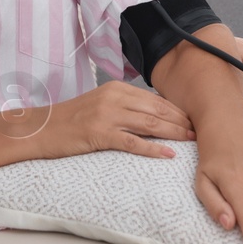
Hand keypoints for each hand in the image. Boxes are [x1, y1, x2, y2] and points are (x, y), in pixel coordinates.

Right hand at [37, 79, 195, 160]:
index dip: (177, 110)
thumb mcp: (101, 105)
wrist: (42, 128)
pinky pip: (132, 142)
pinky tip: (167, 154)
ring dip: (174, 133)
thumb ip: (125, 107)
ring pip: (149, 123)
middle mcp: (114, 98)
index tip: (193, 119)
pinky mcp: (100, 134)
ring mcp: (107, 116)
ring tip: (192, 141)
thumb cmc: (72, 120)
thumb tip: (152, 117)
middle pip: (157, 110)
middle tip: (200, 132)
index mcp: (116, 89)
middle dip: (181, 121)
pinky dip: (152, 148)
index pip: (155, 99)